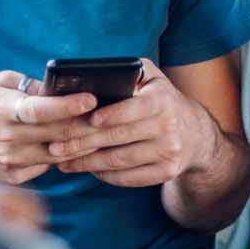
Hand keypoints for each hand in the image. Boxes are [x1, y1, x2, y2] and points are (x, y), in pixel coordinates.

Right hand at [0, 71, 99, 184]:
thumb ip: (30, 86)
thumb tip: (62, 90)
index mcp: (2, 110)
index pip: (41, 110)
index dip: (69, 105)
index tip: (92, 99)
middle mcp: (7, 139)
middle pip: (58, 135)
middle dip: (89, 124)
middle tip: (113, 114)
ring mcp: (10, 162)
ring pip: (59, 154)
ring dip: (82, 143)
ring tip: (103, 129)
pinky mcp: (13, 177)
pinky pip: (48, 166)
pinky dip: (62, 156)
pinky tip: (74, 144)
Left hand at [46, 60, 218, 187]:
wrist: (194, 134)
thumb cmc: (161, 99)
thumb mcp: (153, 78)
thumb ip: (129, 70)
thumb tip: (94, 74)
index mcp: (163, 99)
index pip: (137, 108)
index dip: (113, 114)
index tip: (90, 119)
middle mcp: (169, 127)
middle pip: (120, 138)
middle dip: (83, 143)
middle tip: (55, 146)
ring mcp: (169, 153)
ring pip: (120, 161)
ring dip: (87, 163)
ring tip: (62, 161)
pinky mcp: (166, 173)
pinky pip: (128, 178)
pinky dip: (104, 175)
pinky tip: (86, 170)